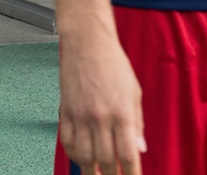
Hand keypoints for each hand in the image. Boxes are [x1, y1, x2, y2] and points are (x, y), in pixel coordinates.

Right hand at [58, 31, 145, 174]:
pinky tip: (81, 158)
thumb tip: (140, 148)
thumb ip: (137, 123)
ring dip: (91, 170)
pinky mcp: (66, 111)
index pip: (127, 155)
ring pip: (84, 156)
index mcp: (122, 113)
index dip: (131, 173)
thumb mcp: (135, 92)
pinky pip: (68, 142)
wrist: (87, 44)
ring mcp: (81, 116)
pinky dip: (74, 155)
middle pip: (106, 161)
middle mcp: (101, 118)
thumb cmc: (113, 64)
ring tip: (96, 174)